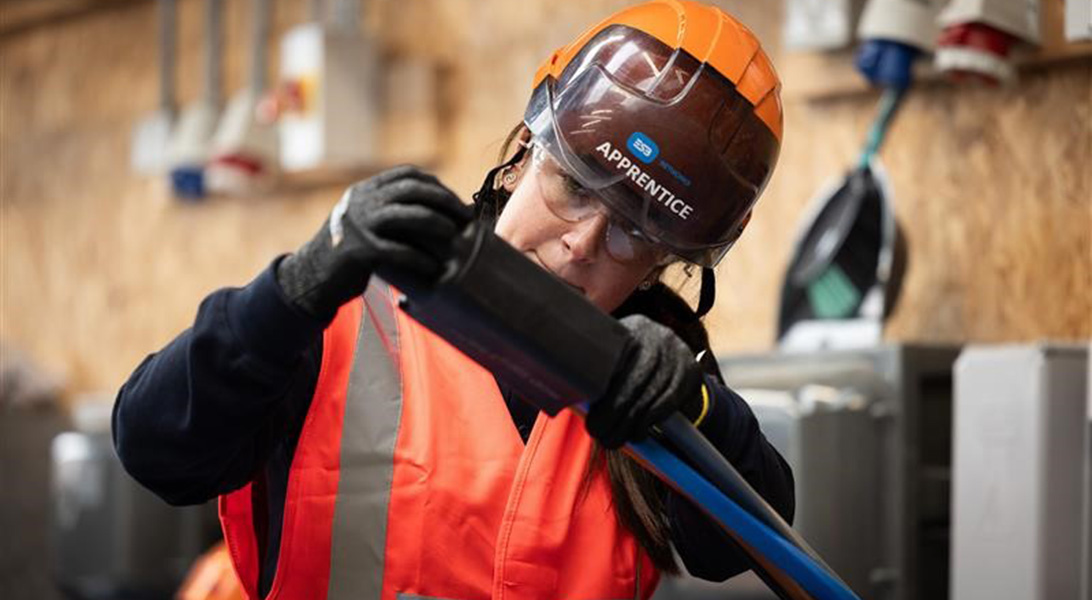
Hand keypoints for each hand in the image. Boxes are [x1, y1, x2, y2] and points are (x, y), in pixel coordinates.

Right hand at [277, 166, 471, 318]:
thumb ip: (391, 213)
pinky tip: (433, 267)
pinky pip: (395, 250)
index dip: (435, 185)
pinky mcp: (356, 251)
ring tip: (454, 234)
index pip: (406, 174)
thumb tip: (440, 215)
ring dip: (435, 222)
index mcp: (365, 191)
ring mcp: (358, 224)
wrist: (310, 276)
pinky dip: (418, 258)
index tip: (455, 200)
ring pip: (404, 214)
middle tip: (464, 217)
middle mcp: (361, 202)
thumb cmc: (348, 253)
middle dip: (443, 200)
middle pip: (410, 189)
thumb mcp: (366, 223)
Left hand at [585, 315, 704, 448]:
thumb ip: (595, 367)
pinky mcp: (691, 373)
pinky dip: (648, 423)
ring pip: (647, 398)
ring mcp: (676, 354)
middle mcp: (656, 336)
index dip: (599, 394)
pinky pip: (665, 404)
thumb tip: (566, 394)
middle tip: (598, 434)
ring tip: (613, 439)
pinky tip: (637, 433)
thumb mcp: (617, 352)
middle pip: (630, 384)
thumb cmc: (633, 360)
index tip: (588, 417)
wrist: (676, 352)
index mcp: (630, 328)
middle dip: (611, 416)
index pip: (611, 361)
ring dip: (628, 426)